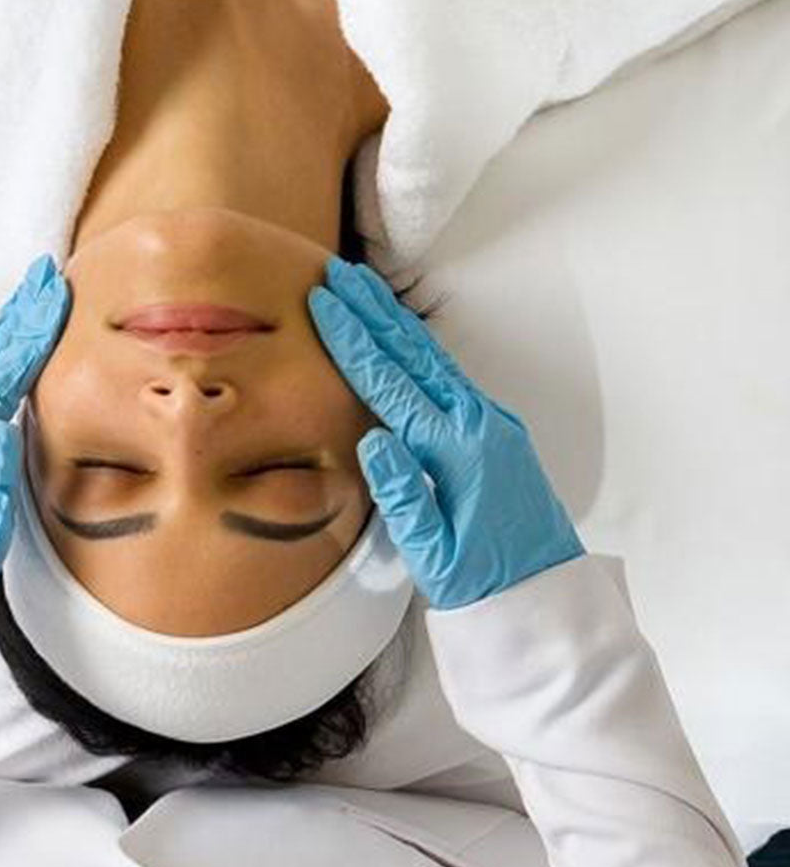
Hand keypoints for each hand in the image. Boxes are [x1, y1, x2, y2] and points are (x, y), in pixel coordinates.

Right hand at [308, 256, 583, 608]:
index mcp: (455, 451)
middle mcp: (477, 424)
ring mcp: (491, 422)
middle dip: (372, 311)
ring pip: (433, 359)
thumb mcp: (433, 556)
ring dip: (394, 321)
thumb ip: (402, 495)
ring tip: (363, 289)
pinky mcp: (496, 429)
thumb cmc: (481, 581)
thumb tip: (372, 437)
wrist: (544, 594)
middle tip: (337, 272)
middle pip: (412, 354)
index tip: (322, 303)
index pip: (390, 384)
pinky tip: (401, 335)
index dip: (352, 341)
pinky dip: (417, 347)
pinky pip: (448, 375)